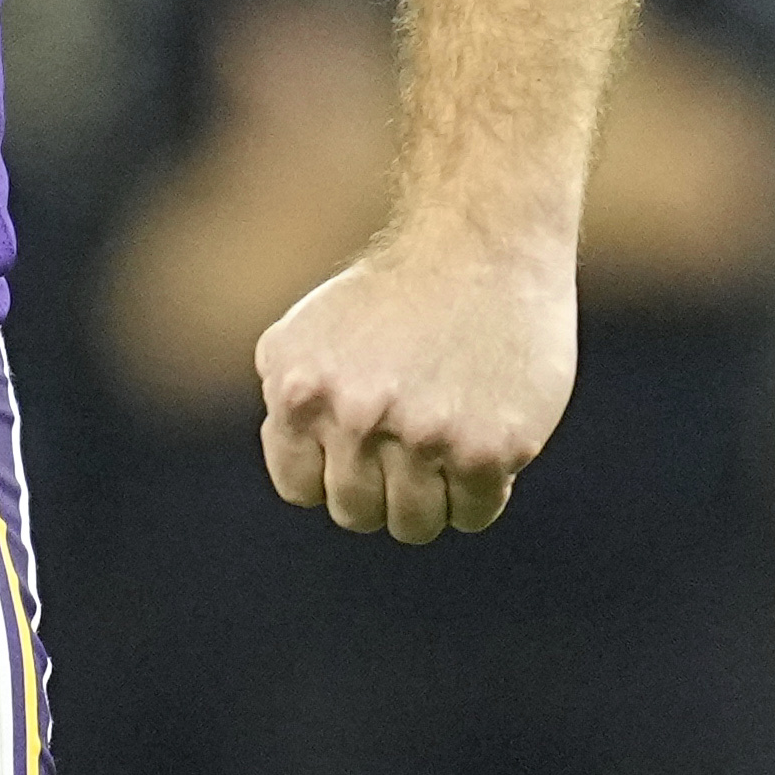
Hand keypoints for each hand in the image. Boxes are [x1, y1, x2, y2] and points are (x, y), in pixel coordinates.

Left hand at [252, 227, 572, 542]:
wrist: (481, 249)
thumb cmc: (389, 297)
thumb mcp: (302, 338)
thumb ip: (282, 403)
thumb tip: (296, 472)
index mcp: (301, 394)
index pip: (301, 489)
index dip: (329, 474)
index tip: (356, 448)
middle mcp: (356, 418)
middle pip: (356, 512)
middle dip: (378, 490)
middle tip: (404, 451)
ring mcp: (426, 436)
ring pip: (415, 525)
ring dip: (427, 503)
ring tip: (440, 458)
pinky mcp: (492, 448)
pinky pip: (475, 515)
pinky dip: (477, 496)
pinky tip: (480, 451)